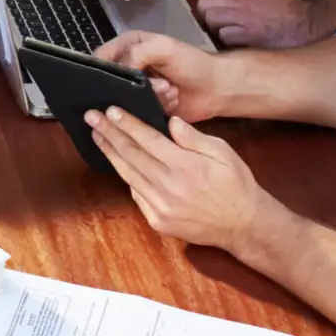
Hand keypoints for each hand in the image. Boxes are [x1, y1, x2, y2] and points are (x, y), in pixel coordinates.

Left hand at [84, 107, 260, 254]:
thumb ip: (194, 137)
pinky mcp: (157, 220)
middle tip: (92, 117)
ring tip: (97, 136)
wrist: (243, 225)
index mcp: (185, 166)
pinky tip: (118, 162)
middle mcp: (168, 186)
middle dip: (109, 133)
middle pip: (131, 154)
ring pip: (128, 174)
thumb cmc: (236, 185)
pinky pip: (136, 194)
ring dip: (110, 153)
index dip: (126, 123)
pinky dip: (126, 176)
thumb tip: (170, 122)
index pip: (147, 139)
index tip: (110, 110)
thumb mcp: (223, 152)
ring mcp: (160, 206)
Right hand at [95, 30, 232, 123]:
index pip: (100, 57)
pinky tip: (171, 101)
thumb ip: (137, 53)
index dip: (101, 69)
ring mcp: (137, 90)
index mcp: (128, 47)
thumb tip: (118, 70)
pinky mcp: (145, 108)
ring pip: (124, 99)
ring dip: (147, 96)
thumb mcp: (164, 48)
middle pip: (109, 81)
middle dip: (128, 86)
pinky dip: (154, 107)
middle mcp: (129, 67)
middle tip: (150, 87)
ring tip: (169, 91)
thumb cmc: (192, 62)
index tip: (109, 80)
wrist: (218, 88)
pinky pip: (137, 112)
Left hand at [197, 0, 312, 49]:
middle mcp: (242, 2)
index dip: (209, 7)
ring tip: (227, 35)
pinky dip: (227, 41)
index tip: (214, 15)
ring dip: (216, 29)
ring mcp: (245, 18)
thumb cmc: (291, 11)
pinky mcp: (250, 35)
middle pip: (205, 6)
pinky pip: (225, 36)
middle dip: (207, 18)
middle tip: (217, 27)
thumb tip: (229, 0)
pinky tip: (237, 44)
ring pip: (211, 20)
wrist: (310, 22)